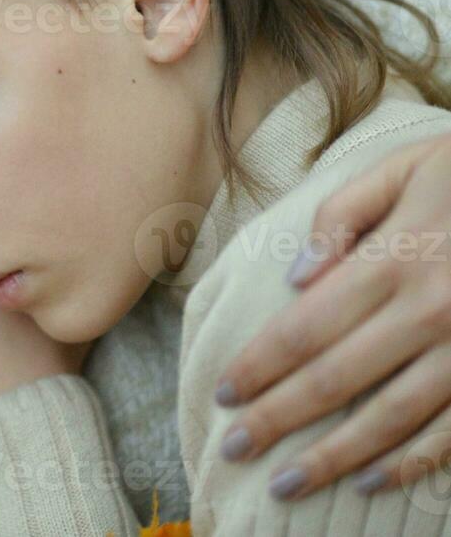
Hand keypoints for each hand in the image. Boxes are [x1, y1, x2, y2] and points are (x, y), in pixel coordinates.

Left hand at [213, 133, 450, 498]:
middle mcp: (429, 311)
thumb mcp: (404, 168)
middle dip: (277, 419)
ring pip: (392, 418)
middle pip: (335, 379)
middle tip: (232, 449)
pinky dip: (414, 462)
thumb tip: (296, 278)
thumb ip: (341, 214)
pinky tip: (372, 481)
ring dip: (335, 457)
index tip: (222, 393)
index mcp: (395, 259)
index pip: (304, 328)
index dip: (257, 366)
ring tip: (287, 484)